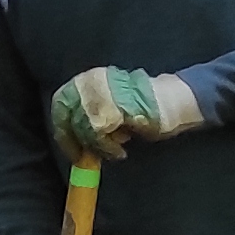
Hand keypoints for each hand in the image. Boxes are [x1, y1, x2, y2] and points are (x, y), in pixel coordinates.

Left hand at [56, 65, 203, 154]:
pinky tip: (119, 152)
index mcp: (90, 78)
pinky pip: (98, 134)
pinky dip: (107, 148)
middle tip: (81, 157)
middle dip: (70, 139)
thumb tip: (73, 135)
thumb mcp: (110, 104)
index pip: (61, 100)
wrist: (173, 101)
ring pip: (82, 127)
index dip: (61, 125)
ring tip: (113, 151)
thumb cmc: (142, 107)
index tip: (68, 144)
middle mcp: (93, 81)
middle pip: (66, 114)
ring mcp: (102, 93)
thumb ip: (90, 112)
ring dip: (96, 146)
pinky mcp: (113, 108)